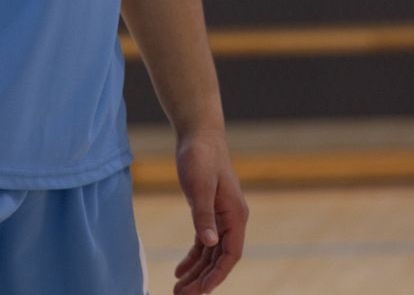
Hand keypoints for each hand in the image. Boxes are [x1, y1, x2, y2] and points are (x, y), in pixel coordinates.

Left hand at [172, 128, 248, 293]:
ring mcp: (221, 216)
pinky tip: (180, 270)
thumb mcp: (199, 186)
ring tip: (178, 289)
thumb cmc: (200, 156)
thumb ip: (204, 215)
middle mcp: (232, 220)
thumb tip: (210, 244)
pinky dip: (193, 257)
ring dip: (197, 272)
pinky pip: (203, 242)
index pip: (230, 255)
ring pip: (210, 253)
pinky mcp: (208, 211)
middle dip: (202, 280)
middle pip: (219, 259)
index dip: (216, 276)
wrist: (198, 134)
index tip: (200, 292)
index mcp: (235, 215)